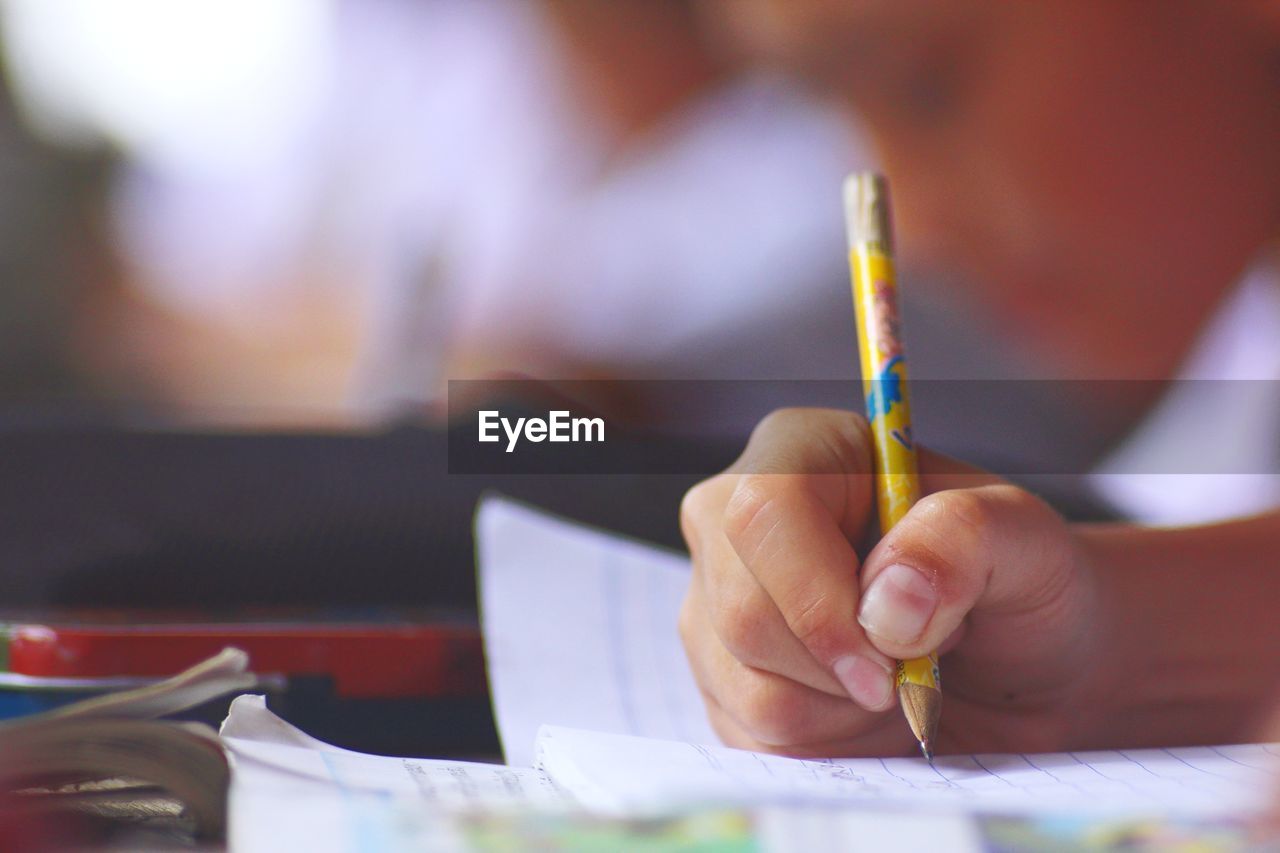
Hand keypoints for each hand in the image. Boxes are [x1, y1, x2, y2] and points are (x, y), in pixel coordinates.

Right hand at [678, 408, 1104, 756]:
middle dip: (844, 668)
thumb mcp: (1028, 540)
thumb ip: (964, 539)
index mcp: (801, 452)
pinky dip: (829, 741)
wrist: (1022, 669)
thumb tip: (886, 601)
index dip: (817, 597)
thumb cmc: (1019, 584)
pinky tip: (865, 707)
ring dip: (845, 709)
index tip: (891, 660)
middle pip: (743, 612)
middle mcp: (735, 521)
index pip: (763, 514)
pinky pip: (752, 738)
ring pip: (747, 688)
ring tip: (898, 672)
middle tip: (921, 660)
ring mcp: (716, 604)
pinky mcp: (721, 683)